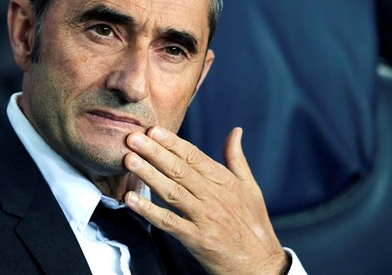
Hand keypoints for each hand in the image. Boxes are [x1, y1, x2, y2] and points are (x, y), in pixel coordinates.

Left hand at [124, 126, 289, 274]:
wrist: (261, 265)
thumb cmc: (254, 224)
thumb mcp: (250, 187)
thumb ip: (237, 158)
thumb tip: (236, 131)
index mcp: (224, 181)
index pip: (194, 156)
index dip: (173, 142)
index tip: (154, 129)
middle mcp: (213, 196)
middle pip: (179, 170)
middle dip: (154, 152)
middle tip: (133, 137)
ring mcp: (204, 218)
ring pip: (172, 192)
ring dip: (149, 175)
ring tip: (130, 160)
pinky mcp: (196, 239)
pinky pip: (168, 222)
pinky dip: (149, 210)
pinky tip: (131, 199)